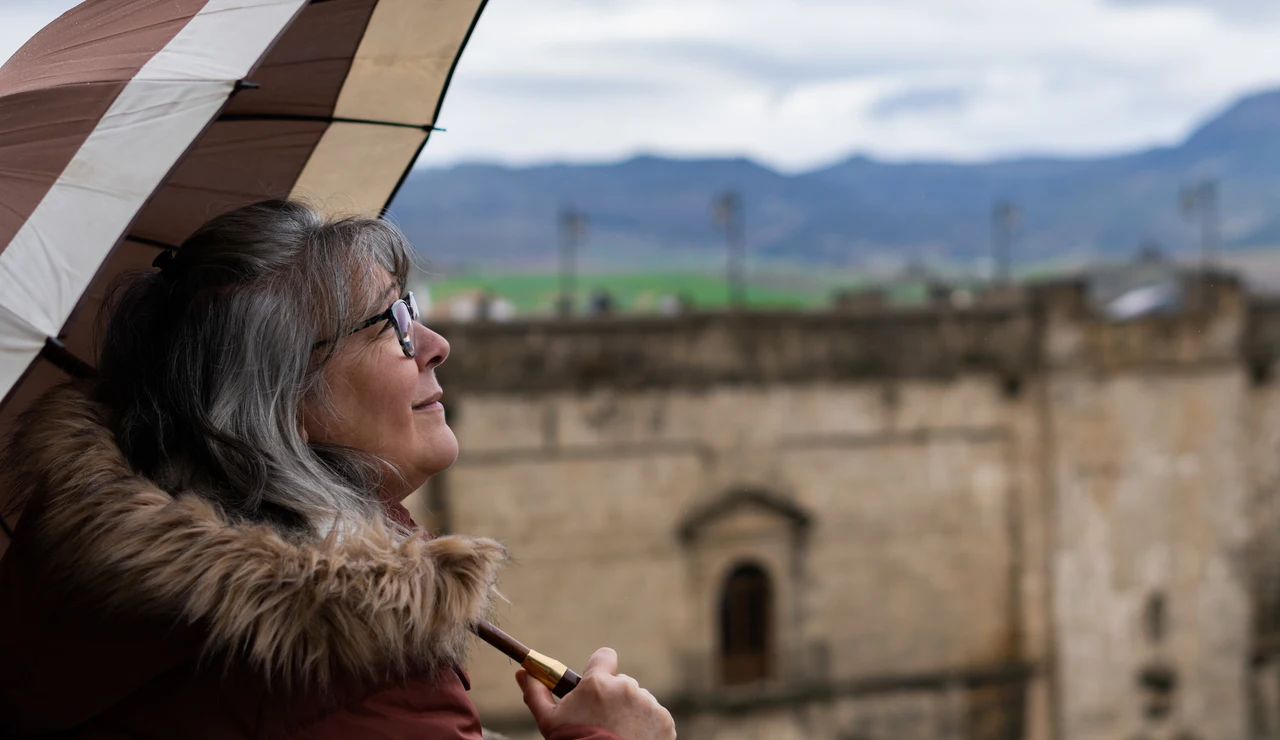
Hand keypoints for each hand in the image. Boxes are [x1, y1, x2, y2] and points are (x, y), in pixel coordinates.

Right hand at [517, 647, 675, 739]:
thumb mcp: (549, 722)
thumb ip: (536, 693)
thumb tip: (522, 673)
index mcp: (598, 682)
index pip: (605, 656)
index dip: (600, 670)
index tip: (596, 686)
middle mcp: (626, 687)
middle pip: (621, 683)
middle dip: (613, 699)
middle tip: (603, 723)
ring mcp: (647, 704)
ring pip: (639, 701)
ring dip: (631, 714)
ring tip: (618, 736)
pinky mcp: (663, 722)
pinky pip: (654, 717)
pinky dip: (647, 728)